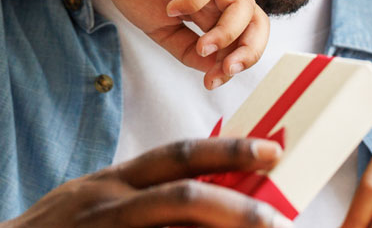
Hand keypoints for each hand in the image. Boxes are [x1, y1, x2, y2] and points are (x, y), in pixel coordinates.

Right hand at [0, 138, 289, 227]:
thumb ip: (143, 200)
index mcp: (112, 183)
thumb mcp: (95, 205)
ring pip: (169, 217)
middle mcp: (105, 201)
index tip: (271, 151)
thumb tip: (209, 201)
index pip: (177, 156)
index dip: (227, 152)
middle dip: (233, 196)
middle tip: (276, 214)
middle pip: (179, 190)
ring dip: (218, 223)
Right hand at [90, 0, 269, 88]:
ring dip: (228, 33)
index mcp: (213, 12)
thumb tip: (213, 70)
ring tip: (203, 45)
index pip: (245, 38)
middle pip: (256, 20)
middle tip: (225, 69)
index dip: (237, 62)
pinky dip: (194, 2)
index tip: (212, 82)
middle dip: (250, 50)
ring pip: (242, 3)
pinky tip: (172, 10)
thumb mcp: (161, 30)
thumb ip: (186, 50)